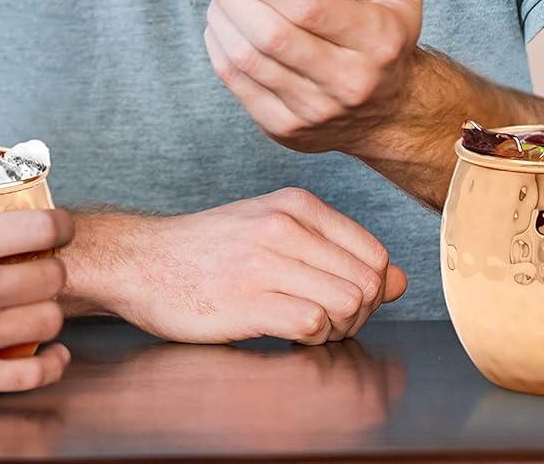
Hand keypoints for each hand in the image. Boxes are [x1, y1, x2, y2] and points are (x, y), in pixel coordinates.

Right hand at [0, 207, 72, 414]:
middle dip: (52, 271)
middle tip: (42, 271)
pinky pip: (30, 375)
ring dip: (48, 315)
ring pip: (49, 322)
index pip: (40, 226)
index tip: (61, 228)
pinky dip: (48, 366)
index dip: (59, 225)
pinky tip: (50, 357)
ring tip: (37, 311)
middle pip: (53, 275)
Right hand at [101, 190, 405, 343]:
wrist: (143, 261)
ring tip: (306, 327)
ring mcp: (265, 261)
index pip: (374, 253)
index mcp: (297, 205)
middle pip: (367, 283)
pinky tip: (287, 333)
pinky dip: (311, 338)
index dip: (371, 289)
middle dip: (358, 314)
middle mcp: (285, 225)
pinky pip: (312, 322)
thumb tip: (399, 280)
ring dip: (336, 330)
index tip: (343, 301)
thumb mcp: (277, 233)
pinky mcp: (246, 299)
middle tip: (326, 322)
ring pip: (347, 303)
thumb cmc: (211, 251)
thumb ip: (337, 252)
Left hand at [205, 0, 422, 155]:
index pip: (308, 6)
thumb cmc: (389, 42)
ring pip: (247, 59)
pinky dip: (219, 46)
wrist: (390, 113)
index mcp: (376, 41)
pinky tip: (222, 22)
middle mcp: (347, 80)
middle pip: (270, 33)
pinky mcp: (284, 127)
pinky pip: (236, 83)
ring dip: (222, 16)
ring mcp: (313, 110)